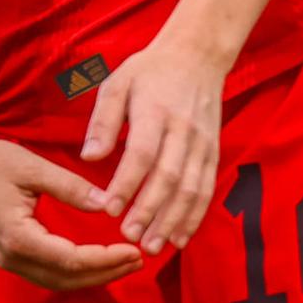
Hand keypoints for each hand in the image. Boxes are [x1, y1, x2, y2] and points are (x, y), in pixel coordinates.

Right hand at [0, 129, 131, 290]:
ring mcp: (7, 260)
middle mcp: (11, 257)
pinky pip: (47, 274)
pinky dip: (75, 272)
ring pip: (57, 281)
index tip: (134, 250)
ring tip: (124, 262)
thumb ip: (71, 188)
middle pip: (68, 279)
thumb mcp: (33, 167)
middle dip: (106, 272)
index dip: (106, 259)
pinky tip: (96, 261)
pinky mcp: (8, 255)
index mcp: (18, 237)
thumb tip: (107, 204)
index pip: (72, 260)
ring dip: (93, 276)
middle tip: (139, 259)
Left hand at [82, 37, 223, 250]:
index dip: (127, 183)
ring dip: (173, 220)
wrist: (197, 56)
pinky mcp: (213, 152)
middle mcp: (183, 130)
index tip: (110, 209)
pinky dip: (195, 215)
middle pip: (169, 176)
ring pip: (191, 188)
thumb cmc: (148, 72)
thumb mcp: (117, 84)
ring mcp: (202, 143)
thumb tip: (89, 157)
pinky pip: (206, 188)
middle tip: (130, 237)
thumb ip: (103, 121)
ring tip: (153, 246)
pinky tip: (180, 238)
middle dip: (150, 210)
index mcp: (156, 111)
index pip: (142, 153)